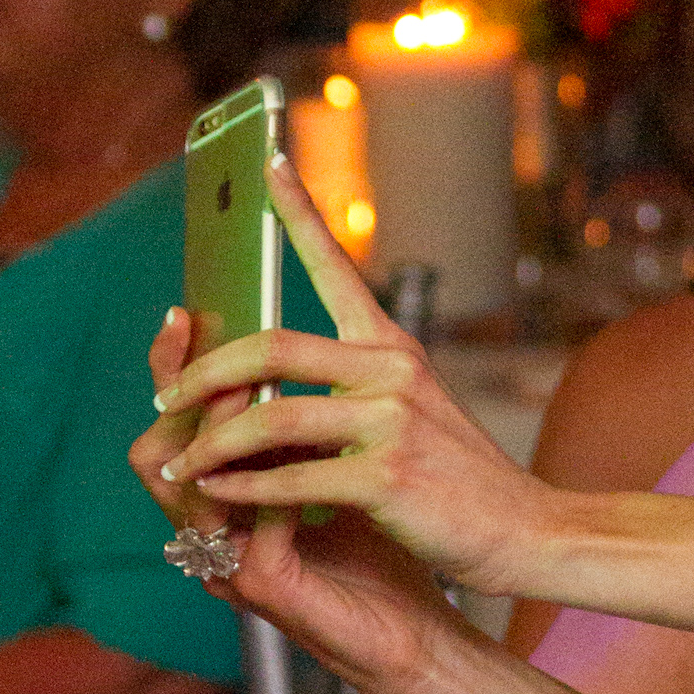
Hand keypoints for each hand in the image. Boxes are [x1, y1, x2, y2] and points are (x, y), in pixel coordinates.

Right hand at [131, 302, 469, 693]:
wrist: (416, 633)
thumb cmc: (381, 556)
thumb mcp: (340, 474)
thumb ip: (312, 426)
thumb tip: (307, 347)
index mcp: (226, 498)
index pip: (179, 426)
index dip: (174, 370)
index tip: (184, 310)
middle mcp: (214, 530)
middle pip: (158, 451)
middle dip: (186, 392)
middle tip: (211, 341)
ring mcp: (230, 563)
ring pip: (188, 488)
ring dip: (221, 432)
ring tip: (255, 389)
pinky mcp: (265, 588)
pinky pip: (247, 529)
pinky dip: (270, 486)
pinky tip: (303, 456)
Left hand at [147, 159, 557, 594]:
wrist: (526, 529)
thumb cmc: (459, 480)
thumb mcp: (410, 416)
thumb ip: (347, 395)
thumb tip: (263, 395)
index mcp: (392, 348)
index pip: (336, 267)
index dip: (297, 213)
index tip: (265, 163)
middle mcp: (391, 369)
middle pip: (270, 348)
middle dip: (203, 374)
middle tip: (167, 398)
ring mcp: (391, 421)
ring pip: (270, 416)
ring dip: (211, 446)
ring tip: (180, 465)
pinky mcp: (387, 476)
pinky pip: (290, 478)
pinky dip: (244, 491)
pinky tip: (219, 497)